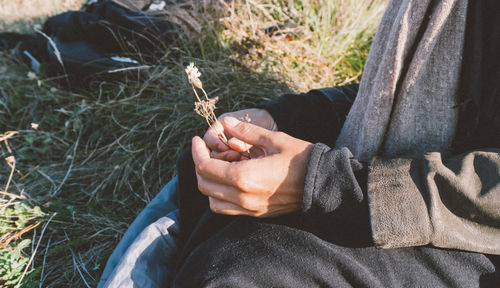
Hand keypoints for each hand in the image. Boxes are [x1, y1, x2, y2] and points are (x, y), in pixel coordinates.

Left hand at [192, 117, 312, 216]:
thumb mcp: (273, 139)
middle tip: (205, 151)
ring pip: (212, 201)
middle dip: (199, 166)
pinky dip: (220, 196)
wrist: (323, 183)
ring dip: (208, 183)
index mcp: (244, 177)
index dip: (196, 152)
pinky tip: (230, 180)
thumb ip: (245, 131)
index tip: (197, 140)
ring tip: (218, 166)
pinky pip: (227, 209)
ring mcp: (248, 209)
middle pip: (204, 185)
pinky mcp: (255, 214)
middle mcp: (242, 197)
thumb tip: (225, 122)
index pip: (205, 168)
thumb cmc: (300, 158)